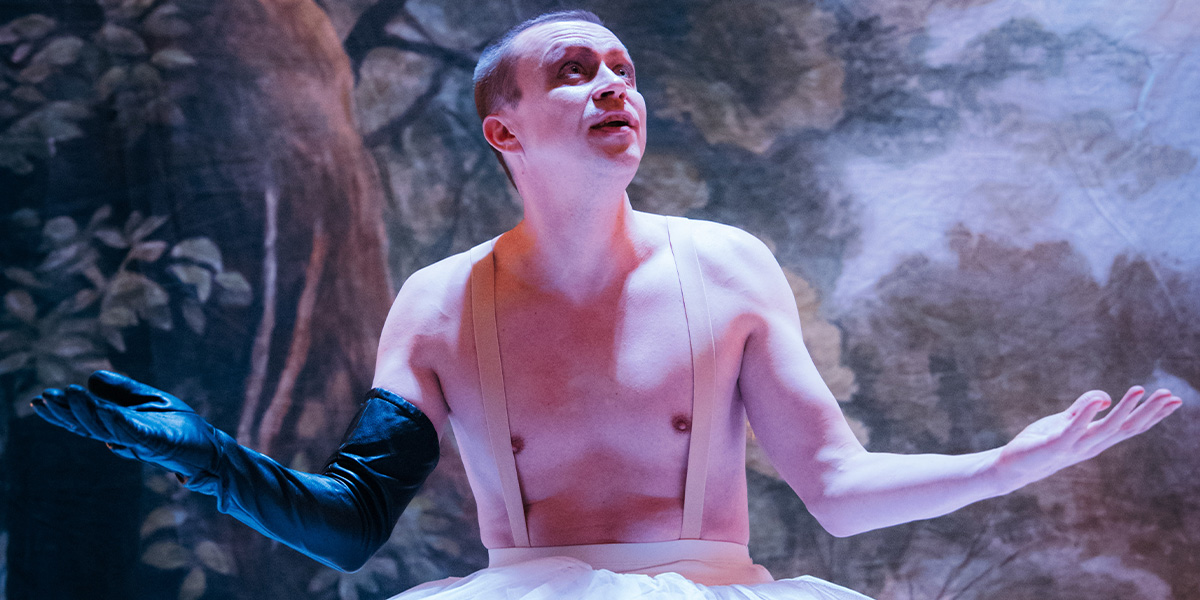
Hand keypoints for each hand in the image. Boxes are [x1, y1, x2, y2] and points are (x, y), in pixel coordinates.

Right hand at [31, 370, 219, 478]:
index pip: (86, 417)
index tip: (40, 399)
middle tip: (43, 400)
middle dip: (66, 412)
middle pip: (89, 424)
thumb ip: (121, 391)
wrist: (211, 451)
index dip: (64, 410)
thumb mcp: (148, 400)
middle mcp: (125, 434)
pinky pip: (135, 432)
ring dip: (88, 412)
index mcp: (120, 425)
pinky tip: (106, 410)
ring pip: (107, 428)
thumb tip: (90, 378)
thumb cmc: (179, 427)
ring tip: (70, 396)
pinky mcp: (159, 442)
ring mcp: (141, 439)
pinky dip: (119, 422)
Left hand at [996, 386, 1181, 485]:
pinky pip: (1074, 429)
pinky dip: (1087, 414)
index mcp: (1096, 439)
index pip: (1131, 426)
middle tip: (1170, 395)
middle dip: (1150, 412)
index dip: (1153, 414)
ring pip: (1107, 429)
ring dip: (1125, 410)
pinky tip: (1100, 400)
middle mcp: (1091, 445)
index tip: (1175, 400)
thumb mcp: (1066, 420)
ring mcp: (1075, 446)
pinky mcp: (1055, 445)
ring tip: (1139, 390)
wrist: (1013, 466)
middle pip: (1127, 428)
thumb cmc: (1041, 442)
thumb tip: (1105, 397)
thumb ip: (1084, 407)